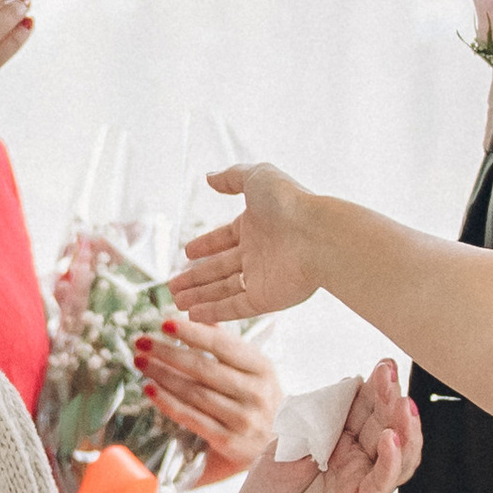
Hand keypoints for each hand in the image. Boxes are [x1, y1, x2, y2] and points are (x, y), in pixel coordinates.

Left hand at [130, 316, 280, 480]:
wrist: (282, 446)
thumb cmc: (260, 402)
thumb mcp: (255, 370)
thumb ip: (228, 345)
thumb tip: (200, 315)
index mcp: (262, 368)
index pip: (222, 344)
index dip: (192, 332)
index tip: (165, 323)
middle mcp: (255, 392)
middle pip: (203, 368)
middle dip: (167, 352)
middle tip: (141, 342)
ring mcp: (242, 418)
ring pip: (194, 392)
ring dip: (162, 375)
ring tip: (140, 362)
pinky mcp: (228, 441)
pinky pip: (191, 417)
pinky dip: (167, 402)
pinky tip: (150, 389)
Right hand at [173, 162, 319, 325]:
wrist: (319, 236)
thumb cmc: (290, 203)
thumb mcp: (258, 177)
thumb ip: (232, 178)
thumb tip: (210, 178)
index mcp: (256, 225)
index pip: (224, 238)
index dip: (206, 245)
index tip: (187, 253)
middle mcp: (258, 252)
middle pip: (220, 268)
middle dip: (195, 277)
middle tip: (173, 286)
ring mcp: (261, 277)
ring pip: (223, 290)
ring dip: (200, 296)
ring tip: (176, 301)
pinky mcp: (266, 299)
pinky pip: (235, 307)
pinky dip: (214, 312)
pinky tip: (194, 314)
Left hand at [219, 359, 419, 492]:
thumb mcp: (286, 443)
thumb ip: (316, 419)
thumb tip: (348, 387)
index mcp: (339, 440)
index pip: (366, 408)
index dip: (376, 387)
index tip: (383, 365)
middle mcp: (356, 460)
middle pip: (386, 425)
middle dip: (391, 398)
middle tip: (391, 374)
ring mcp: (360, 484)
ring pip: (398, 455)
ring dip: (404, 428)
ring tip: (403, 404)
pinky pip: (382, 486)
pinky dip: (392, 463)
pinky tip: (392, 442)